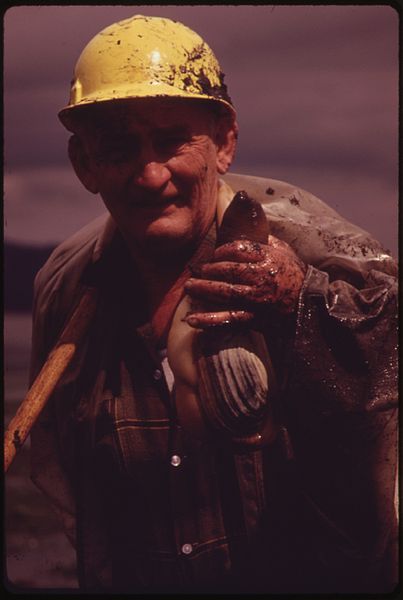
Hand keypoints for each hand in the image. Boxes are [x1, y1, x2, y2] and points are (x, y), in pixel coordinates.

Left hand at [184, 235, 306, 327]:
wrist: (309, 306)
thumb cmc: (295, 276)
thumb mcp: (285, 251)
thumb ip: (265, 239)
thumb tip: (249, 225)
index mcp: (268, 258)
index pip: (237, 249)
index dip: (221, 252)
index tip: (214, 255)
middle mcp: (261, 277)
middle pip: (227, 270)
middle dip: (208, 270)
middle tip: (196, 271)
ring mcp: (256, 299)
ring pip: (224, 292)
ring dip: (203, 289)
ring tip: (190, 287)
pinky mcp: (253, 318)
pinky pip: (227, 318)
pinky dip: (208, 320)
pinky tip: (192, 319)